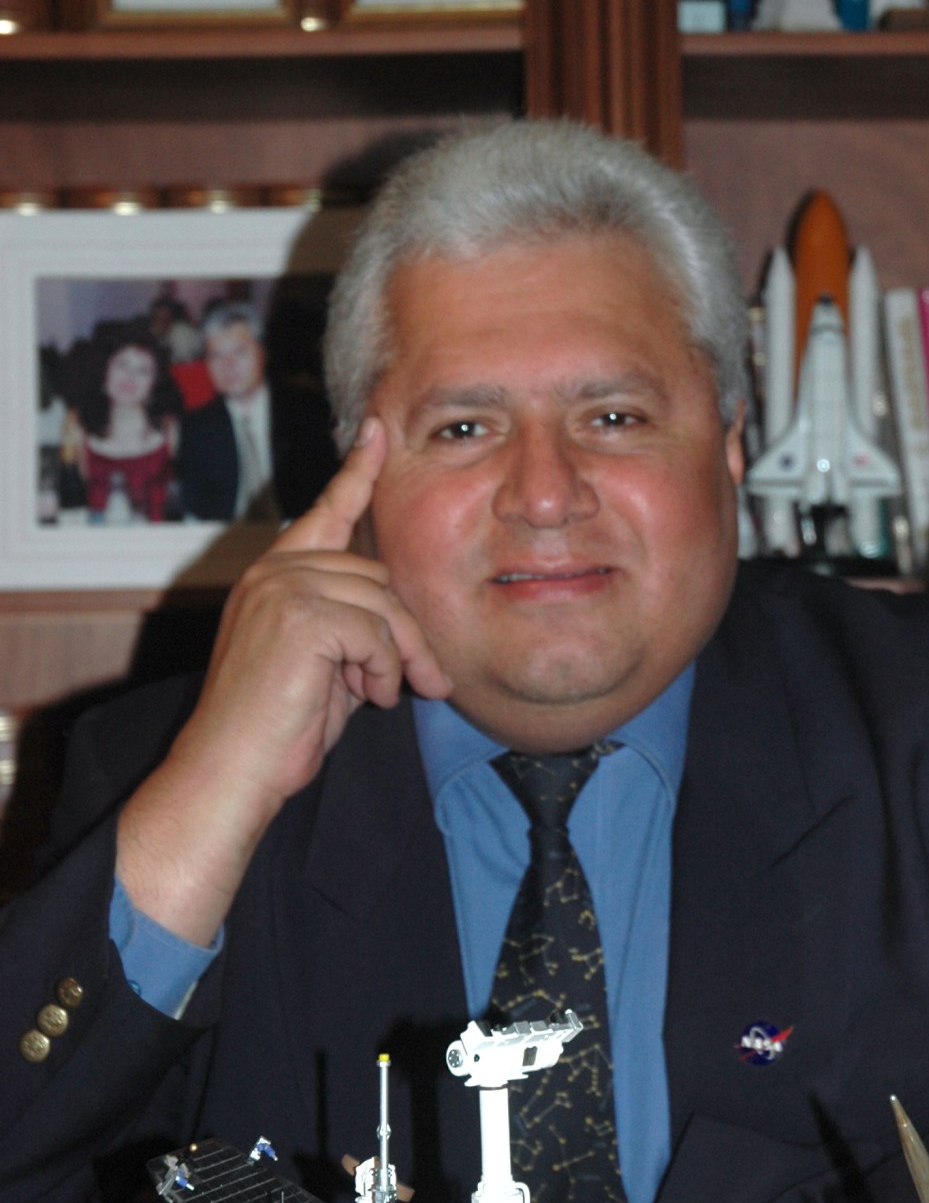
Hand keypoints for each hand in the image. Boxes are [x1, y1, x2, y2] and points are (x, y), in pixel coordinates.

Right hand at [116, 420, 450, 943]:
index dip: (357, 472)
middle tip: (423, 682)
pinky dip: (386, 671)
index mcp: (276, 575)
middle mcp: (274, 571)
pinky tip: (368, 698)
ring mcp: (282, 587)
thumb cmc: (279, 730)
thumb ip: (355, 627)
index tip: (377, 432)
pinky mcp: (298, 614)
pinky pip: (377, 632)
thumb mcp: (328, 665)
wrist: (231, 771)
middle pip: (380, 576)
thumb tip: (406, 623)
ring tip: (387, 695)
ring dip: (400, 658)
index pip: (326, 512)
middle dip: (409, 634)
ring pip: (385, 605)